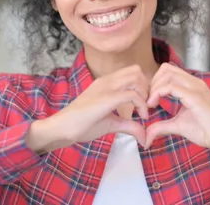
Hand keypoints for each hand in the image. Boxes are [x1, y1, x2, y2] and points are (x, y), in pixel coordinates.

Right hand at [26, 65, 148, 153]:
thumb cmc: (82, 125)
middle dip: (147, 88)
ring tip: (143, 112)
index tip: (144, 105)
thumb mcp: (111, 123)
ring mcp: (106, 87)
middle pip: (136, 71)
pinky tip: (140, 118)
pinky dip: (141, 105)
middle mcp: (107, 80)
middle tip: (146, 106)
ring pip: (136, 78)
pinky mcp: (106, 98)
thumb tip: (144, 137)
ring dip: (145, 94)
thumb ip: (129, 125)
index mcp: (107, 83)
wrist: (62, 128)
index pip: (132, 72)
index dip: (143, 87)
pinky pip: (131, 95)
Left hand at [144, 63, 209, 163]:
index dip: (155, 82)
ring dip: (154, 87)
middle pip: (166, 68)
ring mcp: (196, 88)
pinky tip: (153, 105)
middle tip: (148, 100)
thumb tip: (146, 136)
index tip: (149, 99)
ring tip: (150, 103)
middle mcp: (194, 82)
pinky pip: (171, 87)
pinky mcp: (195, 97)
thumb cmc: (206, 131)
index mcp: (192, 85)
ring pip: (168, 74)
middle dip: (153, 82)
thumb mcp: (178, 126)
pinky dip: (157, 93)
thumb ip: (162, 126)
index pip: (168, 71)